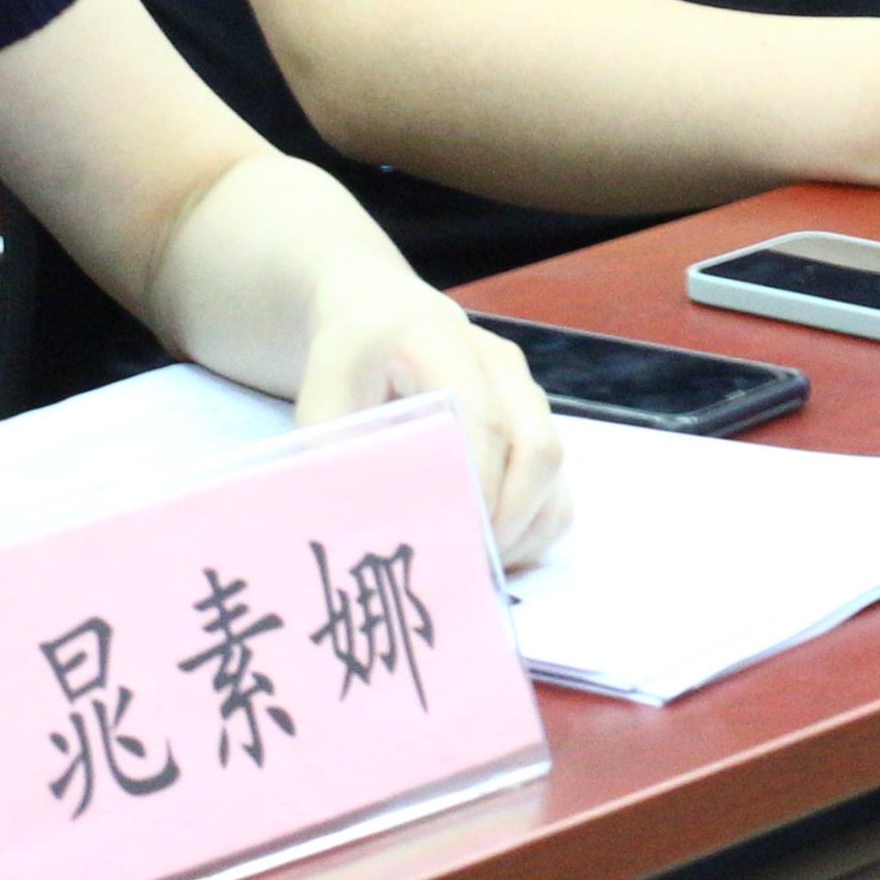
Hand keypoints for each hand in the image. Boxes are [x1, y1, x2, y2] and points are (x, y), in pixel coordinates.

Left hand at [299, 277, 570, 567]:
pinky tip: (491, 546)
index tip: (451, 538)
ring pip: (554, 468)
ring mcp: (526, 389)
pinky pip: (557, 481)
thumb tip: (364, 530)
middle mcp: (499, 363)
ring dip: (523, 527)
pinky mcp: (537, 419)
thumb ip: (339, 459)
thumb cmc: (349, 364)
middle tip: (464, 564)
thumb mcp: (321, 403)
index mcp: (441, 344)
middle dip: (507, 517)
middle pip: (536, 446)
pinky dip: (534, 524)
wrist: (384, 316)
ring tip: (475, 563)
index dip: (476, 485)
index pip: (482, 419)